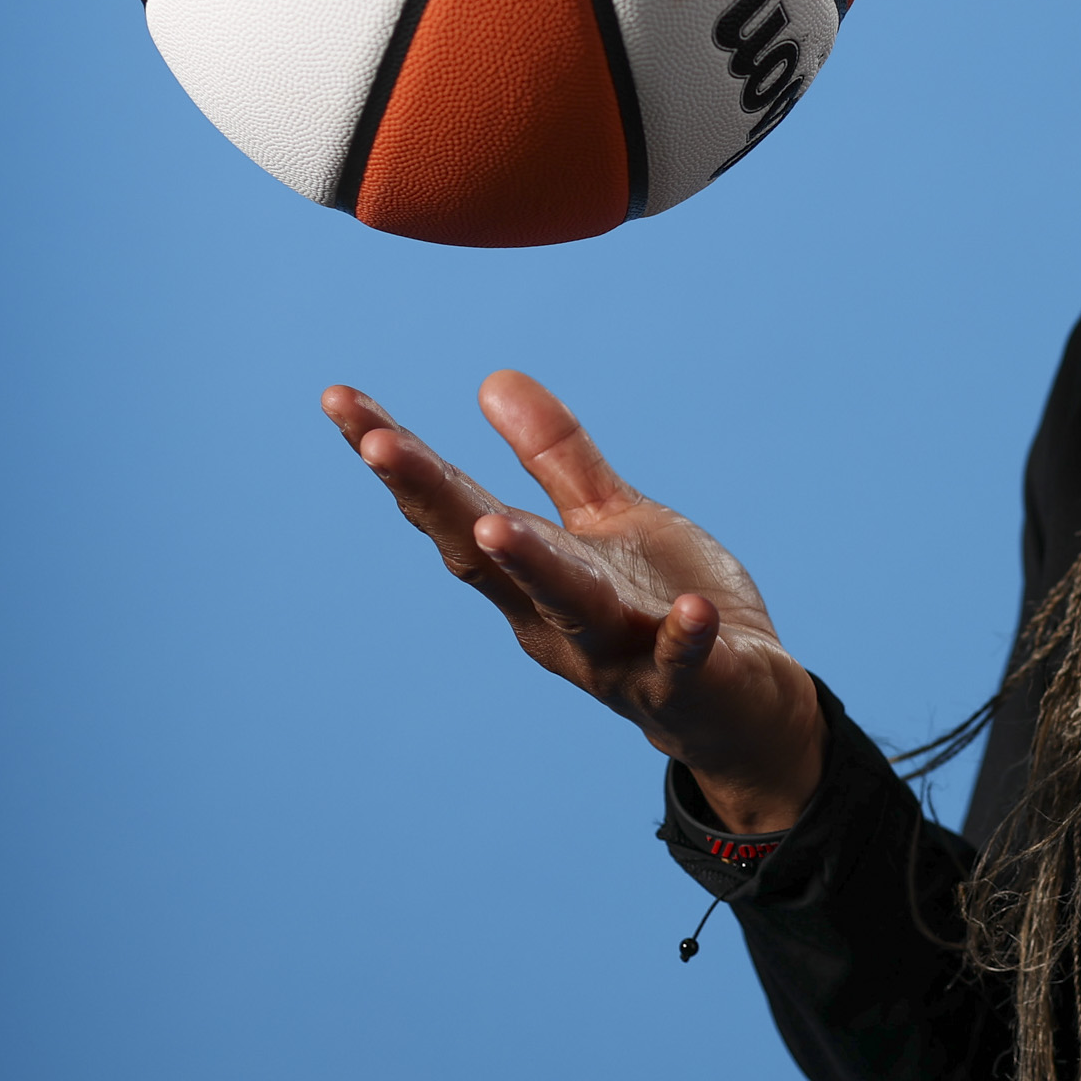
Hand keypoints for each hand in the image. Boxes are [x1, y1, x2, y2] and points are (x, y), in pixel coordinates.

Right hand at [324, 372, 824, 832]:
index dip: (402, 462)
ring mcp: (621, 655)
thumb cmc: (661, 604)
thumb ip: (556, 461)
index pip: (456, 512)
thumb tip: (492, 378)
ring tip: (495, 527)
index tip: (341, 401)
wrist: (740, 703)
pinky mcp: (689, 682)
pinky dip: (685, 640)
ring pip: (571, 610)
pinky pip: (684, 663)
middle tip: (379, 442)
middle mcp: (557, 620)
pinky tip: (694, 611)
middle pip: (487, 559)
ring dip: (533, 569)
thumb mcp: (608, 522)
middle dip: (435, 501)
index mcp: (531, 576)